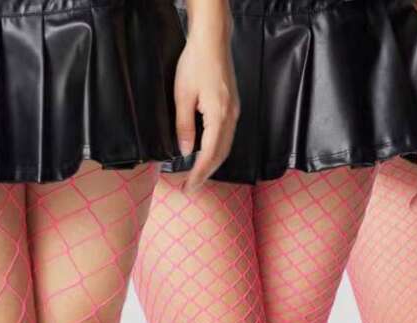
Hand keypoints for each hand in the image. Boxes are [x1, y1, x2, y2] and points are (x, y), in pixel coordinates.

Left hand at [174, 8, 239, 191]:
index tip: (189, 187)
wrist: (212, 40)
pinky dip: (217, 150)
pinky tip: (207, 153)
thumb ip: (184, 126)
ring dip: (213, 163)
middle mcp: (231, 117)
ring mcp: (234, 112)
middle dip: (206, 173)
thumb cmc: (196, 63)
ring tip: (198, 175)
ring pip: (226, 147)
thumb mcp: (182, 96)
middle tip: (191, 187)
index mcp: (219, 116)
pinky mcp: (233, 106)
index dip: (199, 173)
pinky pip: (227, 136)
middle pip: (221, 155)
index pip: (209, 154)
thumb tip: (186, 151)